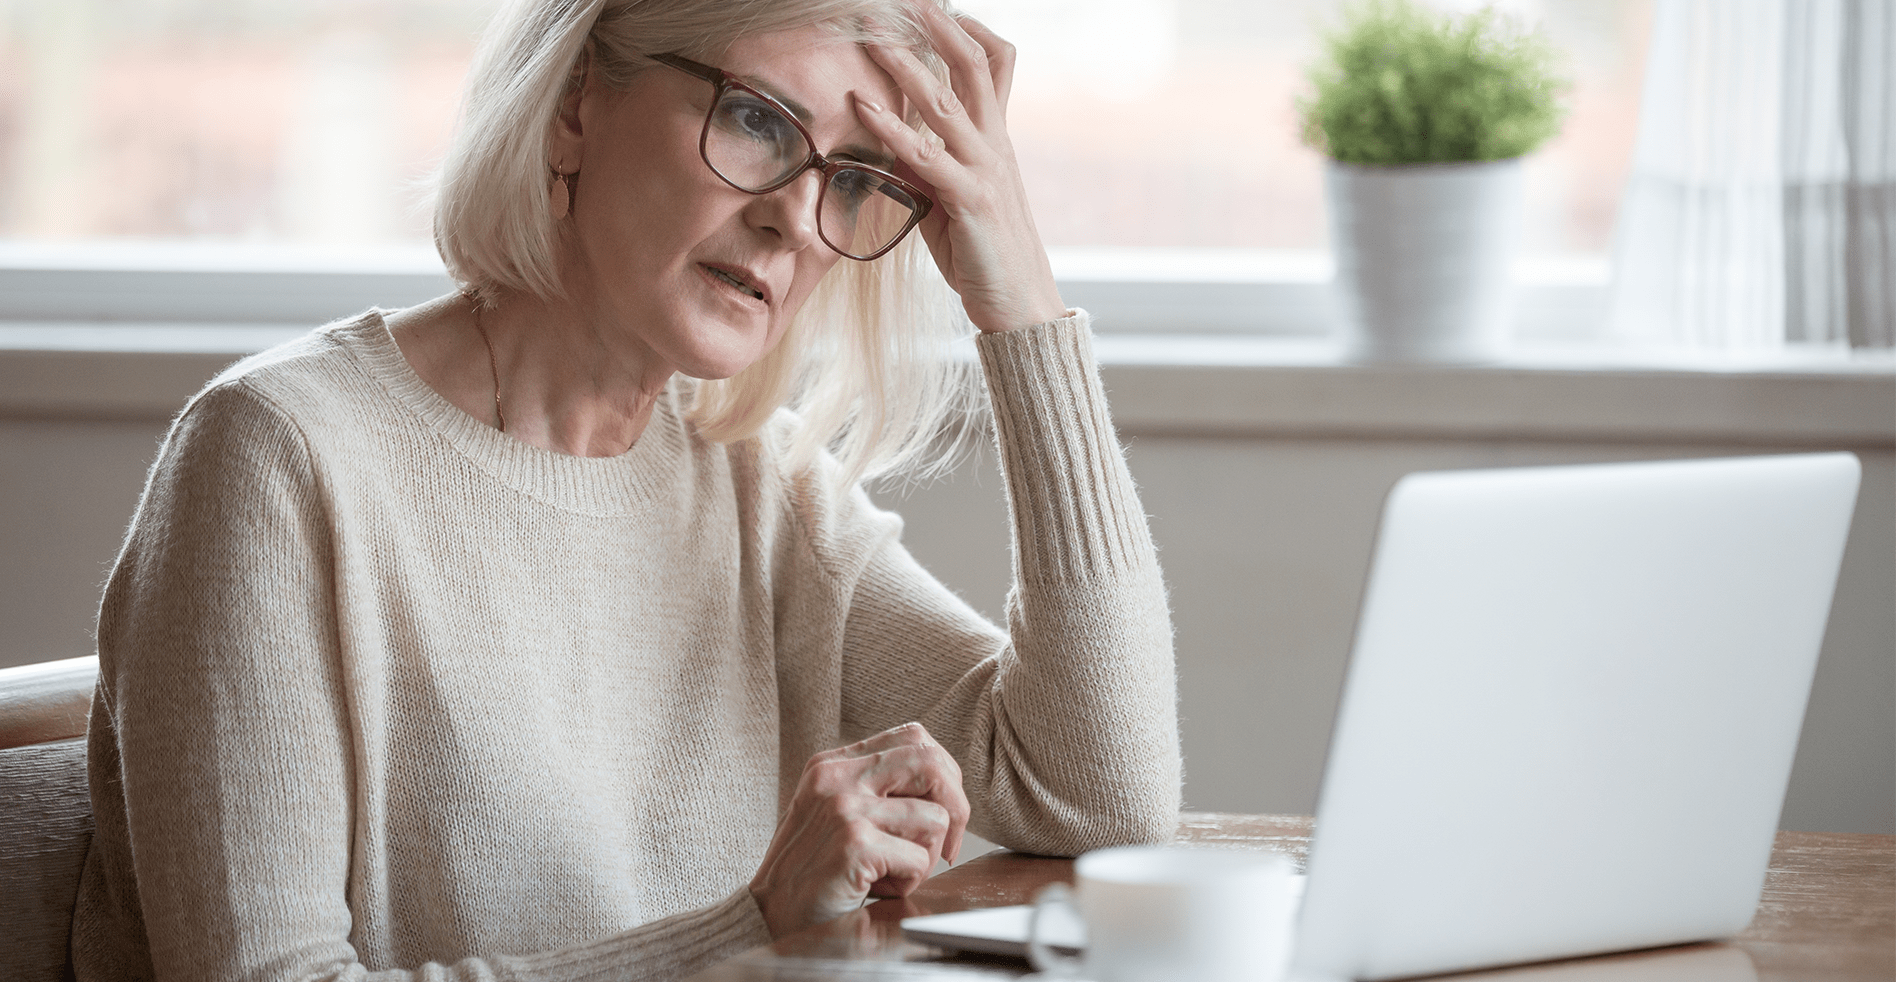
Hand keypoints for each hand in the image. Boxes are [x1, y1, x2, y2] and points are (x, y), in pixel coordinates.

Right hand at [748, 722, 971, 936]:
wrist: (769, 918)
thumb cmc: (812, 872)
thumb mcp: (836, 813)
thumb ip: (878, 790)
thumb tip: (945, 785)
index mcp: (833, 764)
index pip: (914, 738)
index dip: (944, 776)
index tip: (941, 814)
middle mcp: (837, 777)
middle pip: (932, 762)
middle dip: (956, 807)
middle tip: (945, 847)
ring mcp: (844, 808)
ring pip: (935, 818)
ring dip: (926, 857)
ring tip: (890, 874)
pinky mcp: (854, 843)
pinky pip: (920, 860)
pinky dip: (909, 883)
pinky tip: (877, 889)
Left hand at [855, 3, 1066, 333]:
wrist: (1020, 305)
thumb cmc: (982, 255)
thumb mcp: (948, 202)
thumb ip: (925, 169)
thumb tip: (889, 144)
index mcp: (996, 141)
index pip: (995, 66)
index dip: (969, 29)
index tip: (938, 6)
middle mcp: (996, 145)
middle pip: (974, 65)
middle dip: (938, 26)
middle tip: (904, 0)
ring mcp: (987, 169)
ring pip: (946, 102)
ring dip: (906, 65)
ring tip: (872, 38)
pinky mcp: (971, 200)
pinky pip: (926, 156)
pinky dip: (891, 128)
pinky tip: (862, 108)